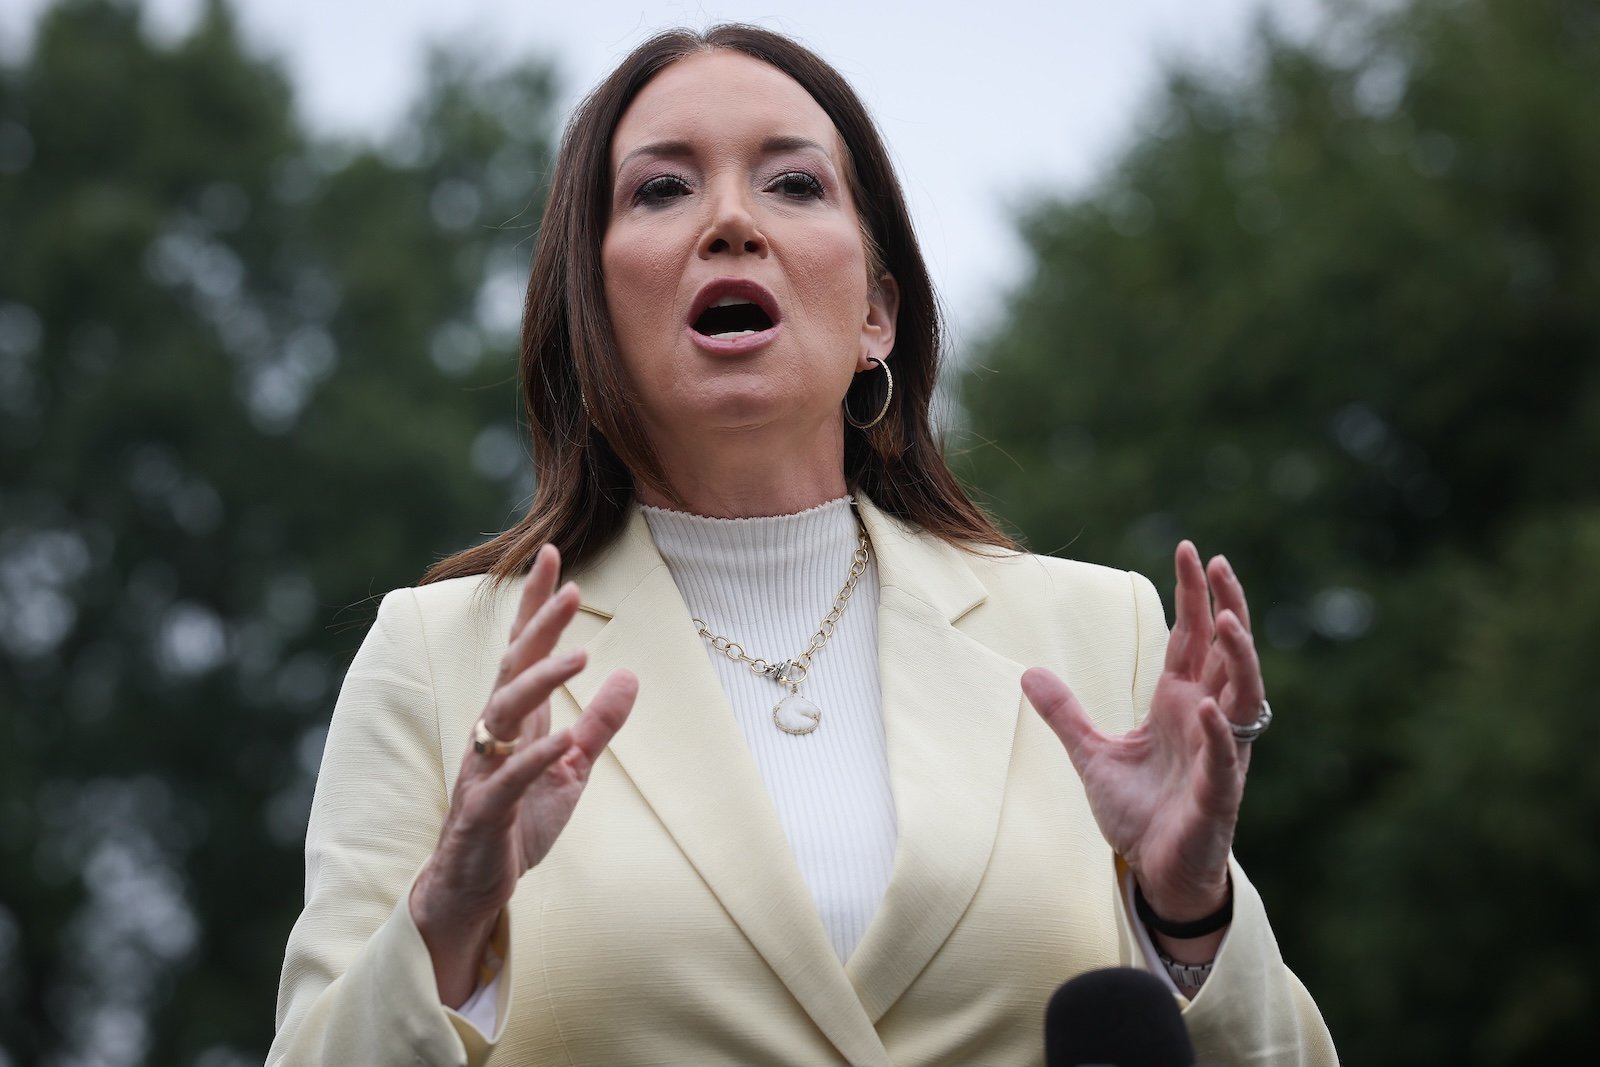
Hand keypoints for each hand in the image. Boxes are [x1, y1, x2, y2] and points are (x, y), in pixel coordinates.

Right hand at [409, 544, 637, 1005]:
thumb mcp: (570, 770)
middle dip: (538, 626)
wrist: (472, 890)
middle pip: (513, 667)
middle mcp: (493, 735)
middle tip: (569, 587)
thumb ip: (599, 725)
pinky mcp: (485, 811)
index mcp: (516, 721)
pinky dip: (534, 758)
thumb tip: (630, 674)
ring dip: (539, 682)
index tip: (552, 555)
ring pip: (505, 713)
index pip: (524, 651)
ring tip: (578, 657)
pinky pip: (508, 779)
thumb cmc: (516, 825)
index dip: (537, 605)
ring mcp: (485, 770)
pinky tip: (561, 740)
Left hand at [1022, 542, 1263, 928]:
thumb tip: (1027, 672)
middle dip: (1226, 606)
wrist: (1157, 873)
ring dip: (1239, 659)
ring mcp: (1219, 754)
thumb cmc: (1139, 813)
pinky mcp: (1218, 794)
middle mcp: (1207, 719)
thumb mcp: (1091, 755)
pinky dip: (1218, 733)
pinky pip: (1223, 758)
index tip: (1190, 550)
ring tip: (1228, 620)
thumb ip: (1065, 713)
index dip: (1194, 595)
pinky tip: (1207, 710)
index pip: (1193, 637)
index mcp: (1181, 703)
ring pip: (1242, 696)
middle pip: (1226, 652)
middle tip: (1216, 563)